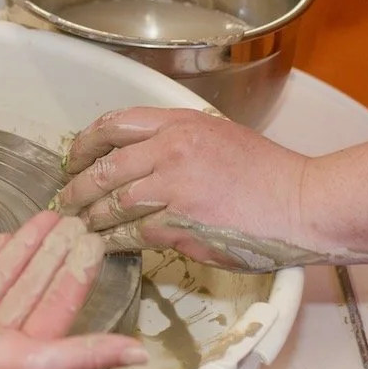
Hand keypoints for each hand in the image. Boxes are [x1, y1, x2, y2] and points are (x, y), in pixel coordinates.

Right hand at [0, 212, 146, 368]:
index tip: (93, 241)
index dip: (77, 274)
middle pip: (33, 288)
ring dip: (24, 250)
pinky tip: (2, 239)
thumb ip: (85, 353)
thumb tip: (138, 354)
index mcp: (25, 356)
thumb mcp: (32, 362)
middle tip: (72, 219)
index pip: (60, 306)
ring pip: (3, 279)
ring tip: (44, 218)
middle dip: (54, 255)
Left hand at [57, 108, 329, 273]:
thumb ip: (180, 142)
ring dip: (90, 218)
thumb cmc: (269, 175)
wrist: (302, 203)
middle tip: (65, 200)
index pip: (115, 124)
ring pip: (112, 203)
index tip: (74, 157)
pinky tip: (106, 245)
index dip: (86, 143)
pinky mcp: (178, 224)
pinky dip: (114, 241)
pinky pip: (132, 234)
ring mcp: (173, 187)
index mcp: (181, 123)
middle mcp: (171, 149)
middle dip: (77, 187)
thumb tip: (143, 160)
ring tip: (79, 226)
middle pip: (104, 167)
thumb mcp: (220, 136)